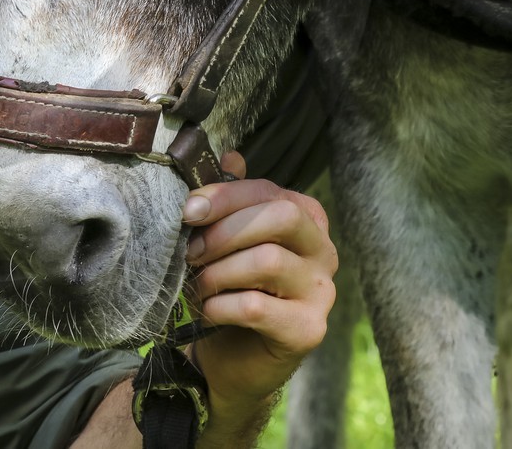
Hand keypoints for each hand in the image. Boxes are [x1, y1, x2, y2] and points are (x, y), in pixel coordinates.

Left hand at [180, 151, 338, 410]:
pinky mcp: (307, 331)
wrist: (238, 356)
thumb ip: (232, 198)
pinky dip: (220, 306)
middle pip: (281, 217)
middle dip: (225, 232)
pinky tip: (208, 310)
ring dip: (218, 272)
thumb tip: (230, 156)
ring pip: (268, 261)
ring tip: (198, 285)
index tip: (187, 211)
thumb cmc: (233, 286)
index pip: (269, 191)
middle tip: (191, 252)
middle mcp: (324, 252)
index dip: (224, 197)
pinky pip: (255, 306)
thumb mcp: (229, 239)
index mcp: (308, 219)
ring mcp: (322, 293)